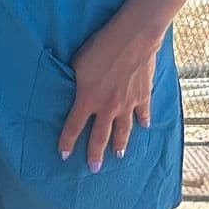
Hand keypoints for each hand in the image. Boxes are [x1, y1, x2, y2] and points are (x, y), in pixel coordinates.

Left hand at [59, 16, 161, 171]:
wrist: (132, 39)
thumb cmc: (101, 46)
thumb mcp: (78, 62)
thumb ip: (77, 80)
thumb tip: (76, 86)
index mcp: (87, 99)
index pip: (73, 127)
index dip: (67, 142)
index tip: (64, 155)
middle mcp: (107, 107)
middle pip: (100, 136)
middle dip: (95, 154)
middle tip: (94, 169)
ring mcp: (128, 104)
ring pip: (123, 130)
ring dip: (121, 144)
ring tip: (119, 155)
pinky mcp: (143, 95)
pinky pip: (143, 113)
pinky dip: (144, 120)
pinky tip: (145, 126)